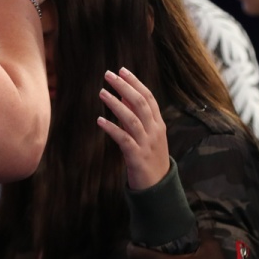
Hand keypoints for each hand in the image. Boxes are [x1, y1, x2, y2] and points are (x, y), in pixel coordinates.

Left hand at [96, 68, 168, 189]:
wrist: (158, 187)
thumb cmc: (150, 158)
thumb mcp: (147, 135)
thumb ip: (137, 116)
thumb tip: (123, 96)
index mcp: (158, 124)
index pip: (148, 97)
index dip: (135, 83)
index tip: (122, 70)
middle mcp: (155, 131)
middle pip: (141, 104)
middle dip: (125, 87)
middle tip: (109, 75)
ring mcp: (147, 144)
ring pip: (132, 119)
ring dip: (116, 104)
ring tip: (102, 92)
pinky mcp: (137, 157)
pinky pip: (123, 139)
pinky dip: (112, 128)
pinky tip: (100, 121)